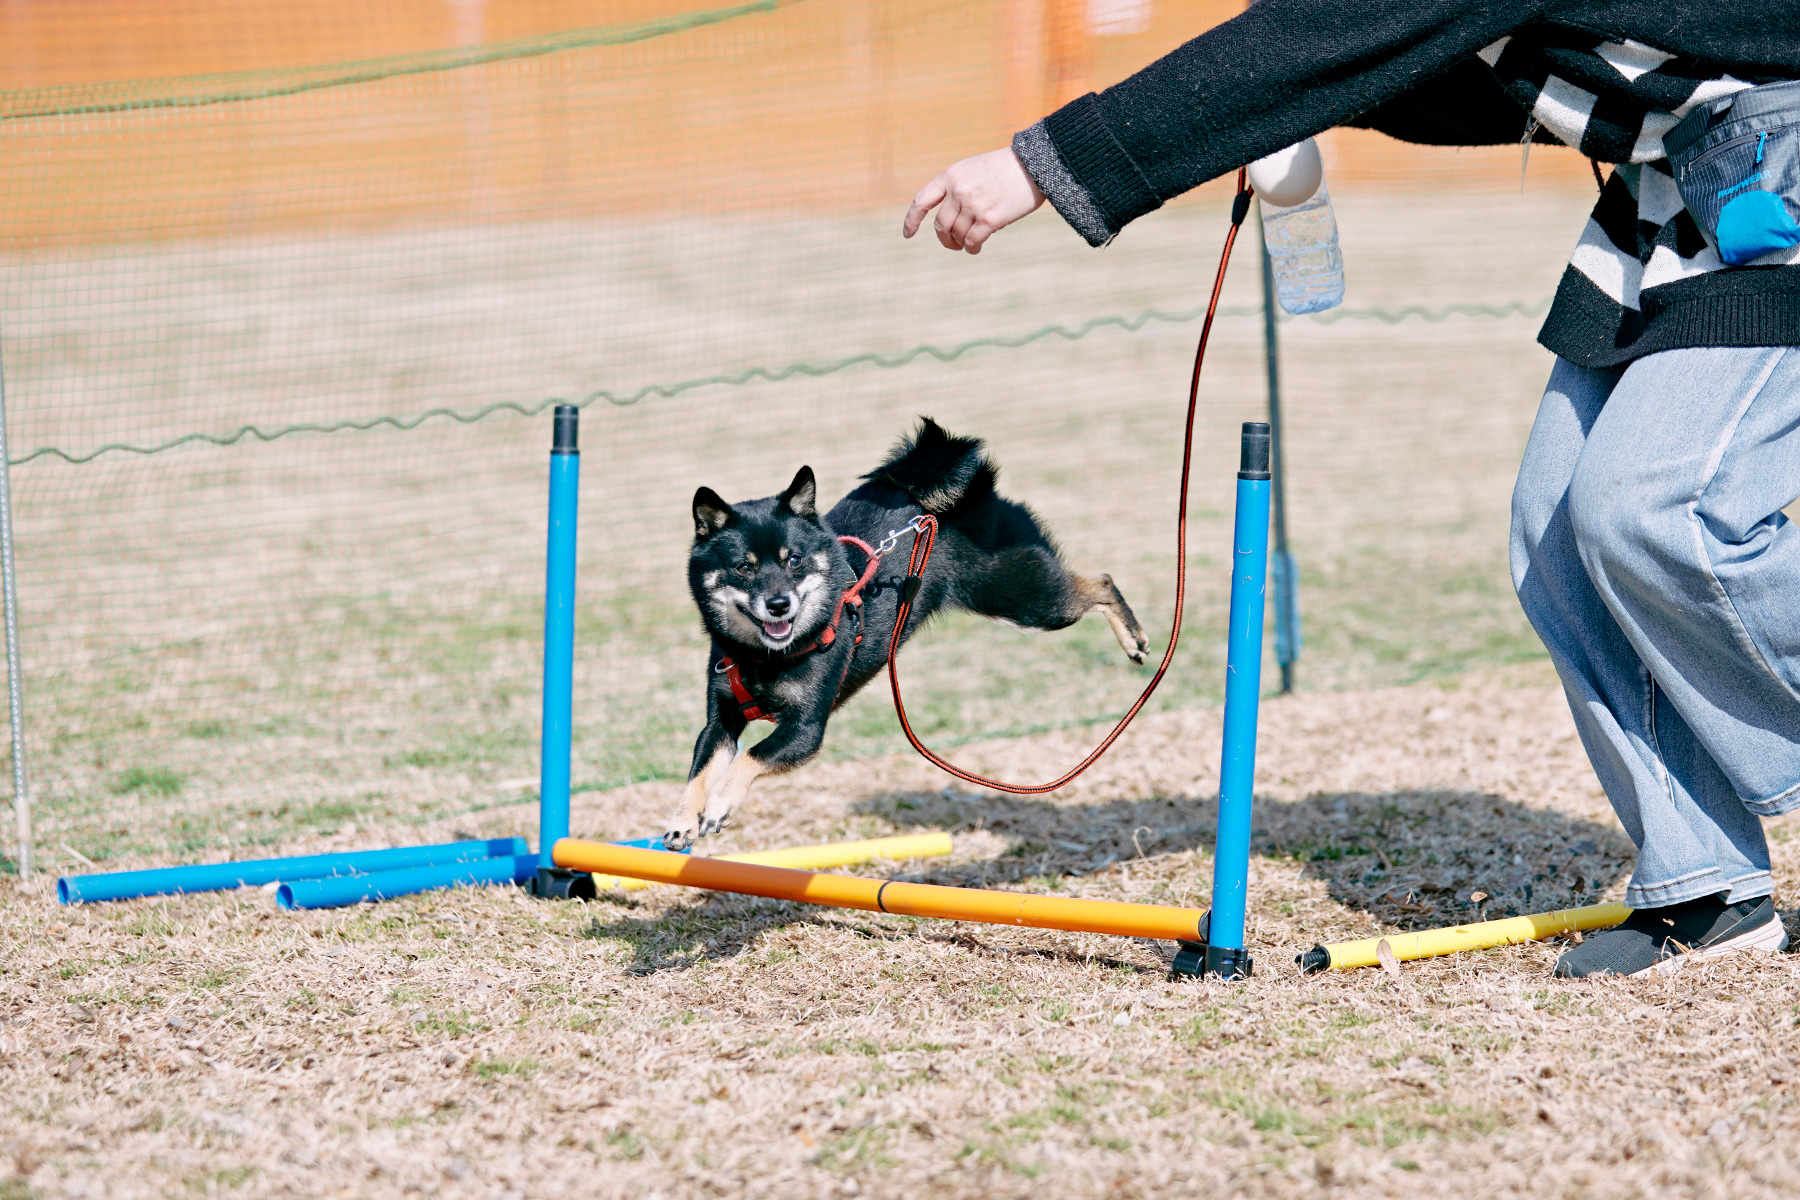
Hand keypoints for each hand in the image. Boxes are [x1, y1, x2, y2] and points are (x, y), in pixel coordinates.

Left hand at [902, 147, 1044, 253]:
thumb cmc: (1005, 169)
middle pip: (941, 225)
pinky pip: (972, 241)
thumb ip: (957, 188)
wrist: (1034, 165)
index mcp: (951, 175)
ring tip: (968, 244)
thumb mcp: (973, 169)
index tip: (908, 235)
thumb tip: (950, 222)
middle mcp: (959, 190)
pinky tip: (975, 248)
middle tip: (951, 244)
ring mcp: (973, 205)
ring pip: (957, 235)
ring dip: (960, 243)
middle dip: (944, 239)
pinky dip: (972, 248)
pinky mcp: (990, 219)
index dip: (912, 219)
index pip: (922, 200)